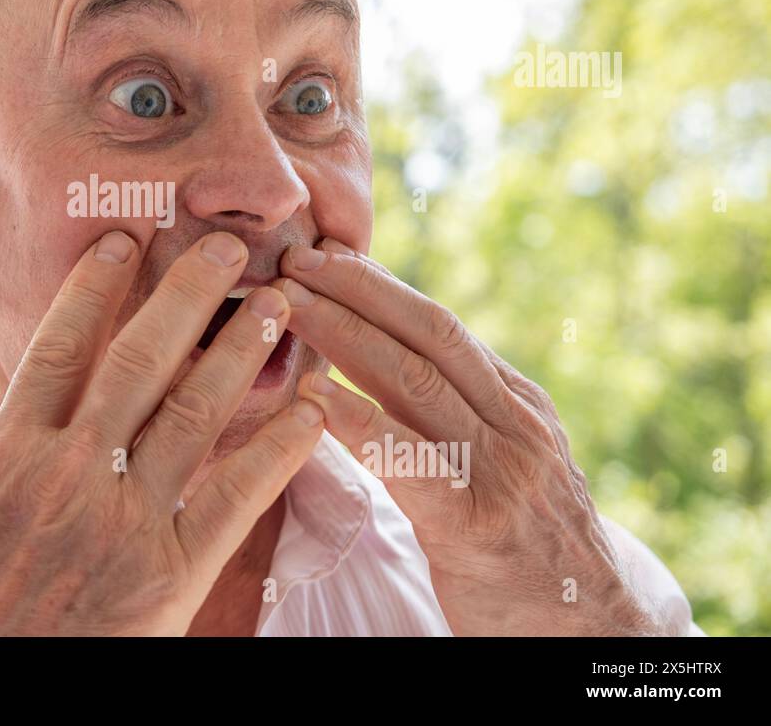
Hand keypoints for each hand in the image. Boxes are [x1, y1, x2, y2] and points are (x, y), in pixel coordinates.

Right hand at [0, 230, 325, 634]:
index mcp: (8, 459)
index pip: (58, 350)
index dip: (93, 289)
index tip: (123, 242)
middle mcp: (68, 472)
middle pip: (137, 361)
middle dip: (187, 295)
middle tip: (227, 247)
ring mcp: (123, 518)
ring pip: (192, 411)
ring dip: (239, 351)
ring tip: (276, 304)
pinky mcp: (171, 570)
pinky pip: (235, 494)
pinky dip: (279, 448)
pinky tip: (311, 411)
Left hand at [279, 237, 676, 635]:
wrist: (590, 627)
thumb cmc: (523, 541)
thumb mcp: (503, 459)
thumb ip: (455, 413)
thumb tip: (380, 364)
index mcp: (515, 401)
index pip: (439, 325)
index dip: (378, 285)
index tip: (325, 254)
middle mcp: (514, 422)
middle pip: (428, 334)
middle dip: (358, 289)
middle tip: (297, 256)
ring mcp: (502, 469)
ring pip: (416, 381)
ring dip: (345, 335)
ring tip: (291, 306)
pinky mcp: (478, 524)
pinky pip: (411, 462)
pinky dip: (360, 423)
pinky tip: (314, 399)